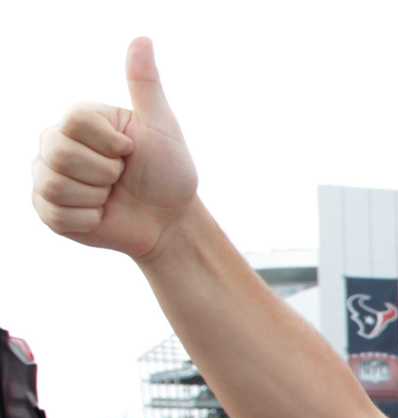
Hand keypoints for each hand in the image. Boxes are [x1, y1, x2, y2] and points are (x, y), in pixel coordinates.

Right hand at [32, 39, 198, 257]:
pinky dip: (89, 219)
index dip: (110, 143)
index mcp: (80, 121)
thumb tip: (142, 39)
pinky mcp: (49, 210)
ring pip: (55, 184)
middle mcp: (57, 144)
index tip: (129, 151)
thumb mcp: (161, 125)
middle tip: (121, 177)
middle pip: (60, 152)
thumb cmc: (169, 172)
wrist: (170, 221)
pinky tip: (101, 214)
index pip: (74, 122)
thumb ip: (145, 84)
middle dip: (105, 172)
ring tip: (110, 195)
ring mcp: (49, 176)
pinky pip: (56, 213)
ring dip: (96, 196)